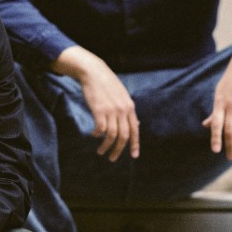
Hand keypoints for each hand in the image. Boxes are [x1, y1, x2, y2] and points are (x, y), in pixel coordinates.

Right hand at [54, 46, 138, 161]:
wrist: (94, 72)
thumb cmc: (107, 84)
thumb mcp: (123, 96)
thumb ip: (129, 110)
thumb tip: (137, 124)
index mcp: (130, 107)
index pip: (135, 130)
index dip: (135, 144)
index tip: (134, 156)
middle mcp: (122, 110)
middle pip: (124, 136)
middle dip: (118, 150)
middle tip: (112, 158)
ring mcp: (111, 110)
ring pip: (111, 135)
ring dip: (106, 146)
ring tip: (100, 151)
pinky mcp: (99, 110)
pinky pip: (100, 128)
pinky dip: (97, 134)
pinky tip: (93, 135)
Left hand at [203, 39, 231, 159]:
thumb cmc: (231, 80)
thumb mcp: (219, 93)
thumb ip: (215, 111)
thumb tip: (206, 125)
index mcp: (219, 102)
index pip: (216, 124)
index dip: (215, 138)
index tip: (215, 151)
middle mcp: (231, 105)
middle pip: (230, 129)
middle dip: (230, 145)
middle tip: (230, 157)